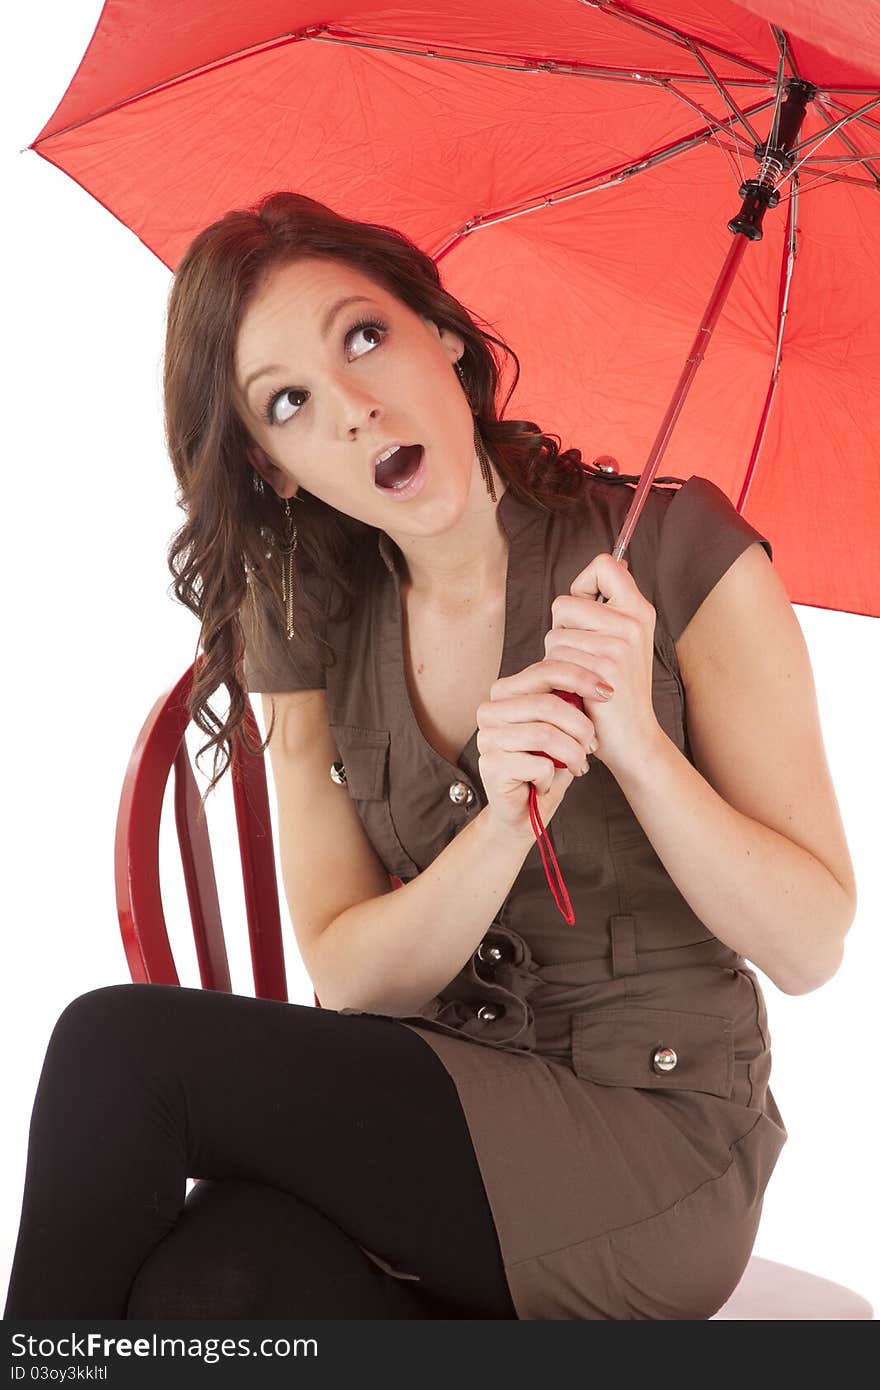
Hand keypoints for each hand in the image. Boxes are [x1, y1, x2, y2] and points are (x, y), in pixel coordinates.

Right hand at [475, 658, 602, 842]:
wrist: (525, 811)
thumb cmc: (545, 764)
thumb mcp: (562, 727)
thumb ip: (568, 702)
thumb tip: (594, 683)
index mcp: (505, 692)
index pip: (544, 670)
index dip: (580, 678)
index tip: (608, 692)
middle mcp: (490, 710)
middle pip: (547, 704)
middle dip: (581, 726)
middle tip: (593, 745)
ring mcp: (487, 738)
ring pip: (545, 735)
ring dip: (572, 754)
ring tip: (579, 765)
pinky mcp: (490, 766)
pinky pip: (538, 764)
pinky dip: (552, 776)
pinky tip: (546, 783)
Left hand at [542, 553, 661, 777]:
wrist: (633, 738)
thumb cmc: (617, 690)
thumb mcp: (625, 642)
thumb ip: (612, 607)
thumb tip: (609, 566)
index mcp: (639, 610)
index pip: (604, 565)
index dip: (583, 584)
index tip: (586, 608)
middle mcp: (633, 623)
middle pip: (564, 604)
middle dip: (561, 631)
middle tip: (583, 657)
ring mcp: (619, 646)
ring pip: (554, 635)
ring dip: (557, 658)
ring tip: (581, 677)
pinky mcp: (602, 670)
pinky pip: (554, 659)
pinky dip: (556, 677)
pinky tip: (576, 691)